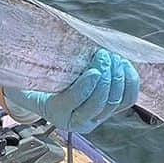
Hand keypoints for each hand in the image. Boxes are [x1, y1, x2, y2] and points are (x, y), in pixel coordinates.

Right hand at [3, 49, 139, 133]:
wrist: (44, 95)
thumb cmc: (38, 80)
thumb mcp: (33, 73)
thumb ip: (38, 64)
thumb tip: (38, 41)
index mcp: (57, 112)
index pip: (75, 102)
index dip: (86, 87)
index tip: (93, 69)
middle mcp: (78, 121)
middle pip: (99, 103)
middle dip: (105, 78)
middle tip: (103, 56)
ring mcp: (96, 118)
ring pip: (114, 103)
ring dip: (118, 78)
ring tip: (114, 59)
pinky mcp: (109, 111)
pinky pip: (126, 100)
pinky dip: (129, 83)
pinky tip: (125, 66)